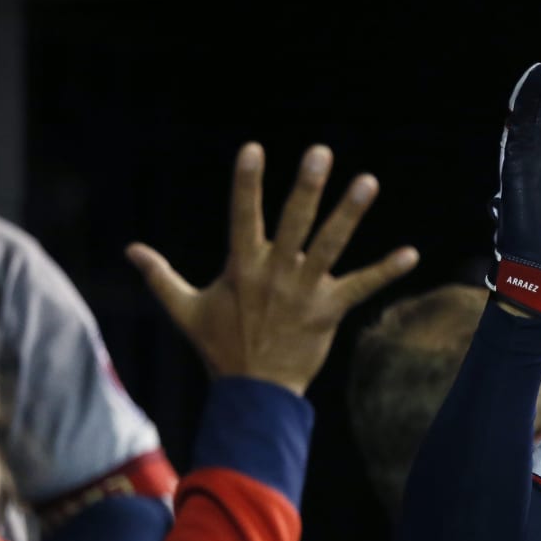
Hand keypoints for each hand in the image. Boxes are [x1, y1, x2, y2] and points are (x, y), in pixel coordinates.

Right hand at [127, 144, 418, 395]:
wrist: (253, 392)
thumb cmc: (219, 347)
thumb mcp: (184, 309)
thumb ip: (160, 275)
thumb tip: (130, 248)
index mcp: (242, 267)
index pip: (243, 215)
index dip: (247, 182)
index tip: (253, 148)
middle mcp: (275, 273)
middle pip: (293, 222)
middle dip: (306, 187)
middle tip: (320, 152)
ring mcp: (304, 291)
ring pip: (330, 245)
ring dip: (350, 213)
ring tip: (368, 181)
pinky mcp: (329, 311)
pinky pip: (362, 287)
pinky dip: (386, 271)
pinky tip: (411, 254)